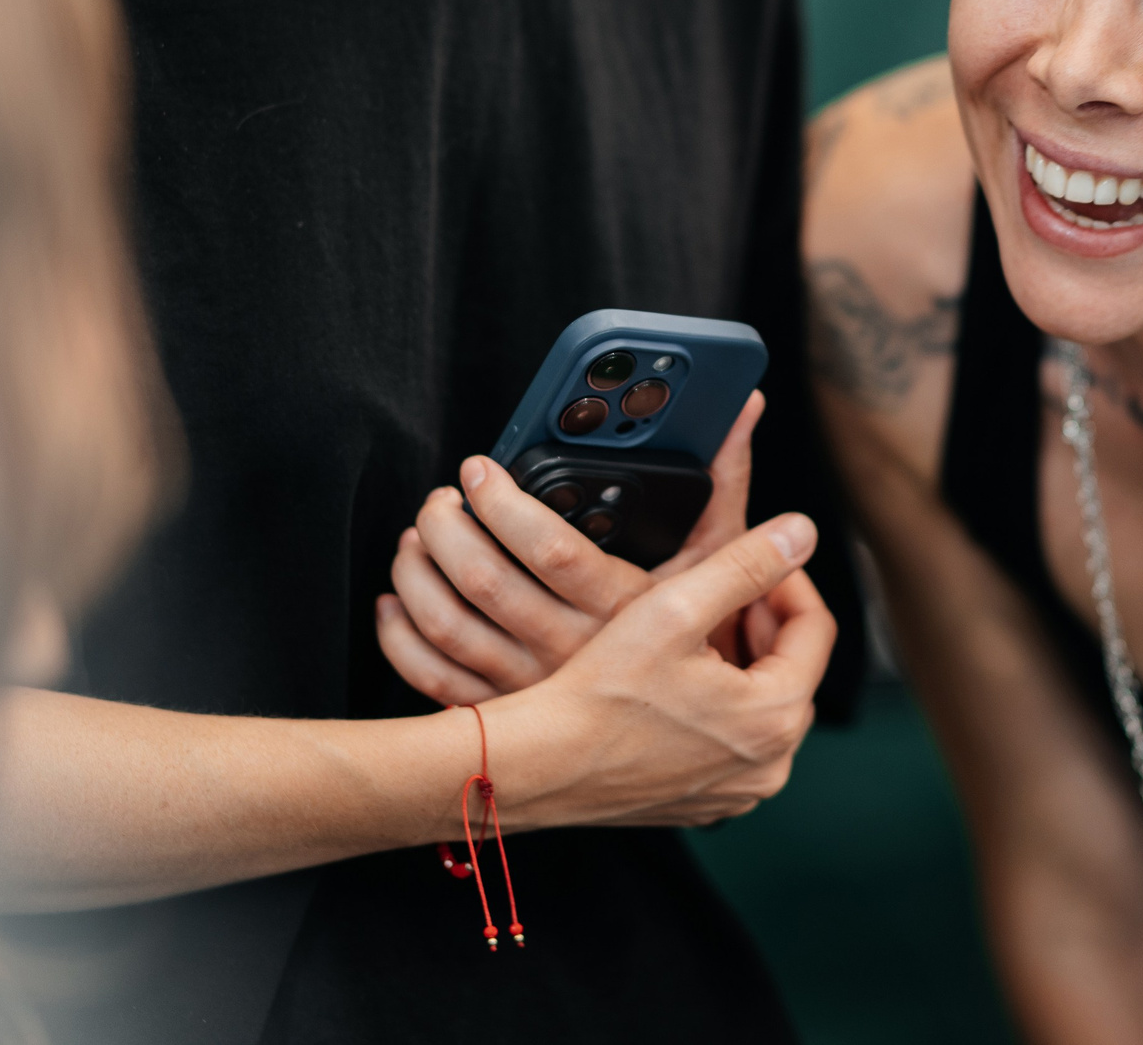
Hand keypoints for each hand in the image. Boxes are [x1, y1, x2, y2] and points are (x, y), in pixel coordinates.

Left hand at [377, 392, 765, 703]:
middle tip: (440, 500)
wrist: (685, 738)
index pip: (550, 548)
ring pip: (448, 624)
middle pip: (485, 580)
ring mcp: (533, 687)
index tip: (478, 470)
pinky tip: (397, 602)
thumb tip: (744, 405)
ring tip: (417, 538)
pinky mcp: (505, 716)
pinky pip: (431, 677)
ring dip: (417, 573)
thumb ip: (725, 478)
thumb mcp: (715, 559)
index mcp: (622, 607)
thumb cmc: (697, 639)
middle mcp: (573, 650)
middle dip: (444, 528)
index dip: (503, 502)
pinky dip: (401, 635)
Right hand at [495, 510, 835, 829]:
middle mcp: (770, 766)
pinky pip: (734, 739)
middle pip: (793, 668)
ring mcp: (738, 790)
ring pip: (763, 704)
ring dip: (741, 661)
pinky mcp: (706, 800)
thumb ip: (748, 563)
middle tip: (720, 589)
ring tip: (695, 628)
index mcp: (777, 717)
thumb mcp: (678, 606)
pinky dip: (719, 704)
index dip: (787, 580)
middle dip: (762, 621)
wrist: (541, 764)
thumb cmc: (600, 692)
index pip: (816, 628)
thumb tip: (802, 532)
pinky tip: (677, 679)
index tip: (754, 559)